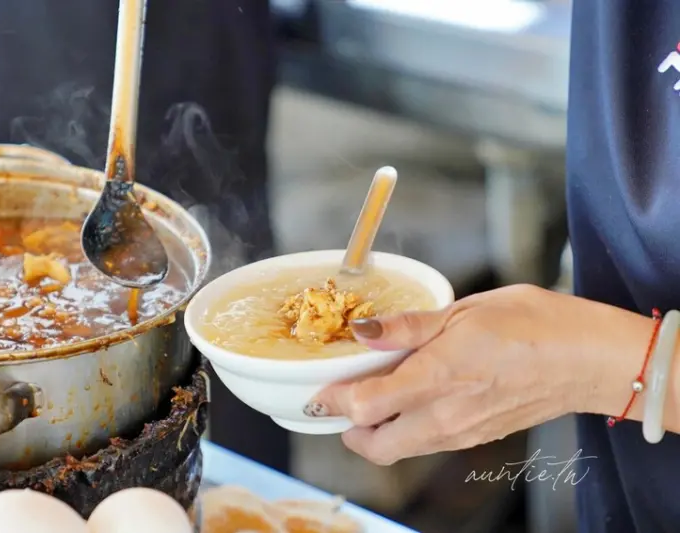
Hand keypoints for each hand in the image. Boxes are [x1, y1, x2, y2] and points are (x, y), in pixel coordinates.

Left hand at [306, 285, 650, 464]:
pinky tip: (411, 397)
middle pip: (374, 447)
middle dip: (347, 429)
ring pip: (399, 449)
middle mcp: (445, 416)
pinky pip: (426, 444)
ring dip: (376, 430)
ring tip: (375, 393)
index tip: (323, 385)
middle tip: (341, 397)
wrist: (589, 360)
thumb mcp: (465, 310)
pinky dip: (405, 429)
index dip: (334, 400)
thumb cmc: (534, 325)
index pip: (365, 407)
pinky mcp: (475, 438)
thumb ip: (410, 326)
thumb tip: (363, 331)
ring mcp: (461, 433)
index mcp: (439, 377)